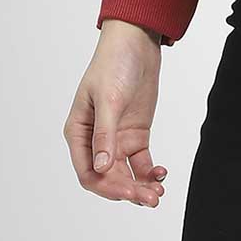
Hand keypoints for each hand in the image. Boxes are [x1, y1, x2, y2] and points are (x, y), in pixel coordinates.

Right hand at [63, 20, 168, 206]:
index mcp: (79, 132)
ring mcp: (117, 138)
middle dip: (128, 191)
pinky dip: (149, 173)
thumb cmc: (114, 63)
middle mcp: (95, 140)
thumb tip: (101, 167)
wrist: (137, 41)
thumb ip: (105, 134)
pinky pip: (140, 162)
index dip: (106, 187)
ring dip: (140, 186)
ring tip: (158, 193)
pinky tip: (160, 174)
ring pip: (125, 174)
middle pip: (109, 178)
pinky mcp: (135, 134)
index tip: (128, 191)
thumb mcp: (108, 98)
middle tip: (150, 198)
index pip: (88, 172)